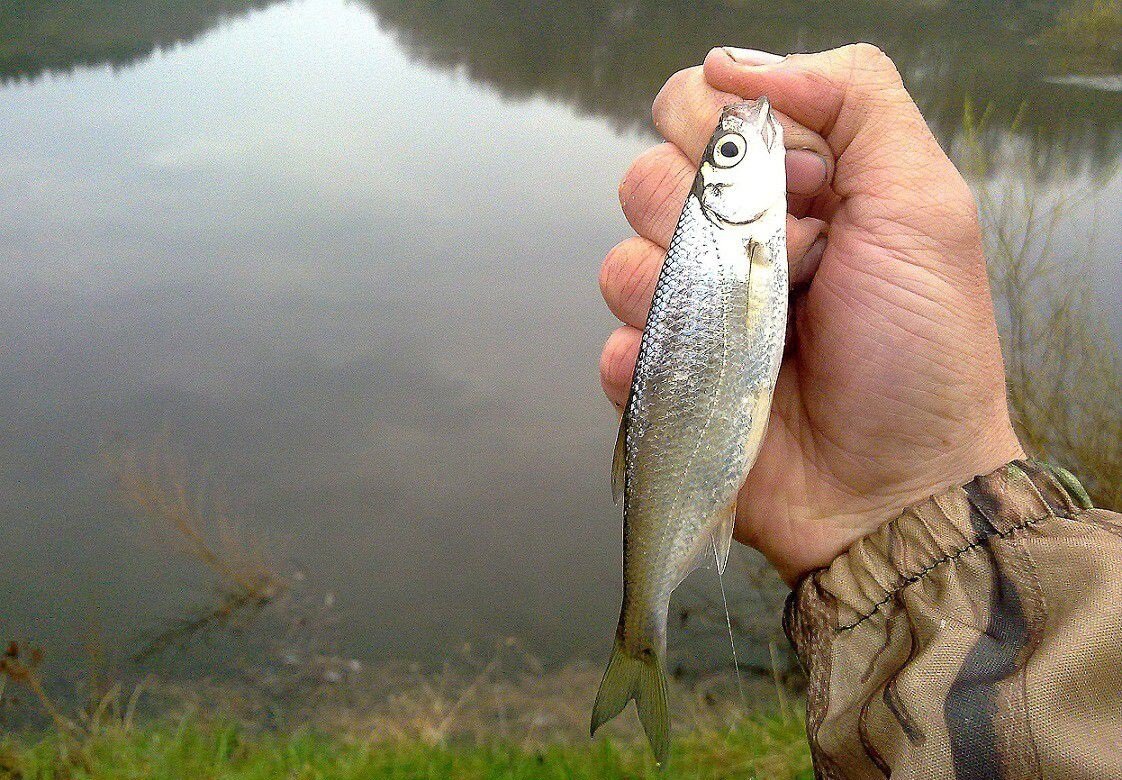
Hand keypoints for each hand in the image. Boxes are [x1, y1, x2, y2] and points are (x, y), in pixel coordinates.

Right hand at [599, 44, 1023, 583]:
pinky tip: (707, 381)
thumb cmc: (921, 350)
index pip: (696, 109)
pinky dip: (650, 360)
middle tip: (788, 267)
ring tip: (756, 336)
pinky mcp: (663, 380)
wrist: (896, 489)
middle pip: (645, 176)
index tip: (795, 188)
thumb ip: (856, 100)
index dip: (721, 131)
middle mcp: (728, 241)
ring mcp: (691, 313)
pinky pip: (613, 345)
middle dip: (705, 214)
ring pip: (619, 260)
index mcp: (784, 188)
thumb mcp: (924, 203)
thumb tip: (733, 61)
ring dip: (682, 293)